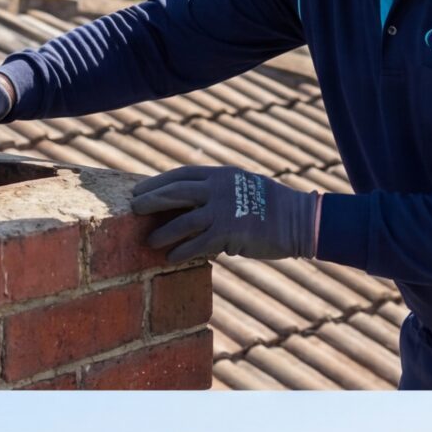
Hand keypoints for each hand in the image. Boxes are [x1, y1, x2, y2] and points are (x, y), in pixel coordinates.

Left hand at [127, 165, 316, 261]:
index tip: (140, 190)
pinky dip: (181, 252)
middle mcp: (219, 188)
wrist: (298, 219)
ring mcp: (223, 210)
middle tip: (133, 209)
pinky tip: (171, 258)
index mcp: (221, 174)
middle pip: (174, 193)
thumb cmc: (270, 205)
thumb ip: (217, 190)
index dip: (157, 183)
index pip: (181, 175)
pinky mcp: (228, 233)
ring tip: (149, 241)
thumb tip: (189, 202)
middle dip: (150, 201)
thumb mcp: (242, 185)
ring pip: (181, 222)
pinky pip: (196, 245)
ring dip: (162, 233)